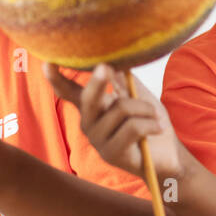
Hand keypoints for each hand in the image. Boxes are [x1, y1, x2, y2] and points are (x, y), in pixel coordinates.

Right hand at [43, 63, 183, 180]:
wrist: (169, 154)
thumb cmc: (151, 121)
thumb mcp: (138, 95)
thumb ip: (122, 80)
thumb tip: (109, 60)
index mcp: (92, 107)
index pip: (69, 91)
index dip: (57, 78)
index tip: (46, 63)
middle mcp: (88, 123)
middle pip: (88, 98)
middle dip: (97, 82)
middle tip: (105, 68)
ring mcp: (97, 140)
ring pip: (120, 109)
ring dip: (145, 109)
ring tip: (155, 116)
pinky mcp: (111, 154)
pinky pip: (133, 127)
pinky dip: (151, 124)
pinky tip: (158, 128)